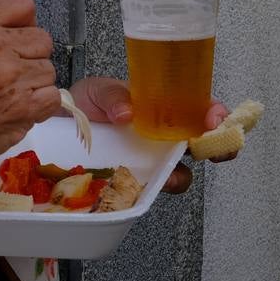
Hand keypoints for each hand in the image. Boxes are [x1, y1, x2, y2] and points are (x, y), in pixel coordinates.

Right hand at [0, 0, 58, 189]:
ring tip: (4, 100)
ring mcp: (10, 76)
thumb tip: (7, 32)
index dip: (22, 24)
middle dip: (28, 57)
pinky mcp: (22, 108)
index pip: (22, 4)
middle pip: (41, 39)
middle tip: (7, 77)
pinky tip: (15, 114)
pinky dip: (39, 108)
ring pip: (47, 71)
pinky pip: (53, 98)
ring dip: (33, 86)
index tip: (15, 38)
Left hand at [66, 76, 232, 194]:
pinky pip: (150, 188)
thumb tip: (126, 113)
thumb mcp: (98, 90)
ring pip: (179, 171)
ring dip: (180, 175)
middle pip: (201, 144)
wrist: (60, 123)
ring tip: (172, 176)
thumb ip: (113, 96)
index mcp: (162, 107)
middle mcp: (162, 135)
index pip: (199, 109)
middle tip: (219, 151)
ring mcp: (150, 159)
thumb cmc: (86, 102)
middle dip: (219, 148)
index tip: (216, 119)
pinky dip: (152, 190)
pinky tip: (146, 187)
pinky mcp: (133, 178)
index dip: (216, 114)